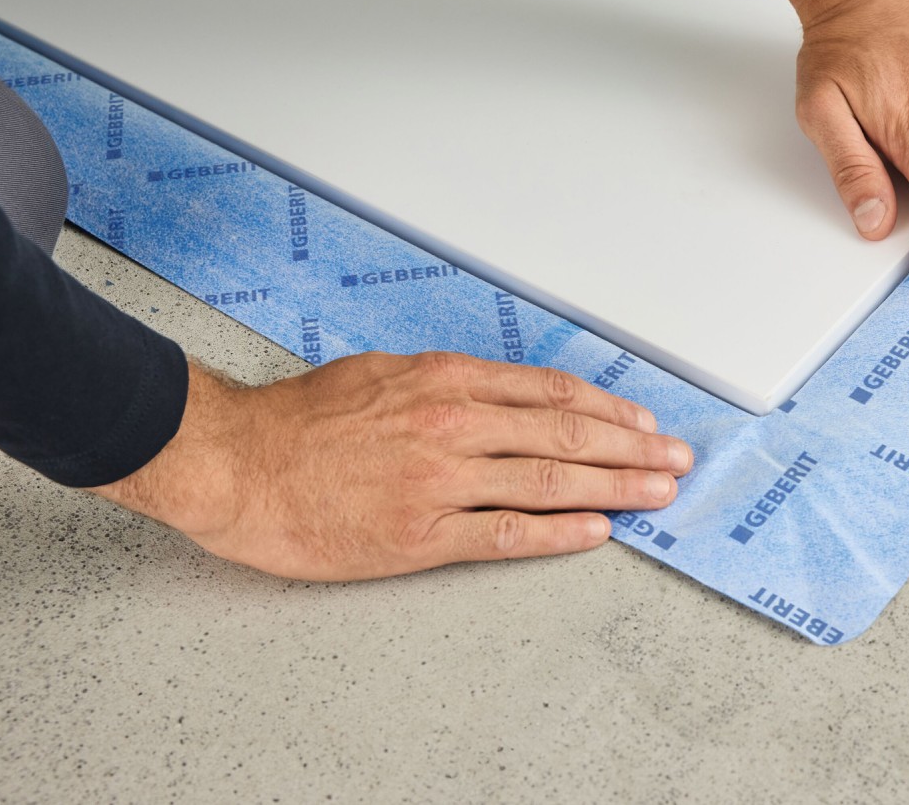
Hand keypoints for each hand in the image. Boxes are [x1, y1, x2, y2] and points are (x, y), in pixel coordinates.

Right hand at [90, 353, 692, 580]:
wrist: (232, 463)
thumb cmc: (298, 420)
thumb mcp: (381, 373)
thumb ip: (446, 384)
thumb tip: (503, 396)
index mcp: (446, 381)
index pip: (551, 393)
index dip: (608, 409)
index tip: (642, 423)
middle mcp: (453, 425)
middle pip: (567, 435)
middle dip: (632, 448)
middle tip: (676, 460)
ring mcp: (440, 483)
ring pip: (550, 482)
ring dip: (616, 488)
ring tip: (658, 494)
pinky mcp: (420, 536)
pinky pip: (507, 534)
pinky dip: (559, 533)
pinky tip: (597, 532)